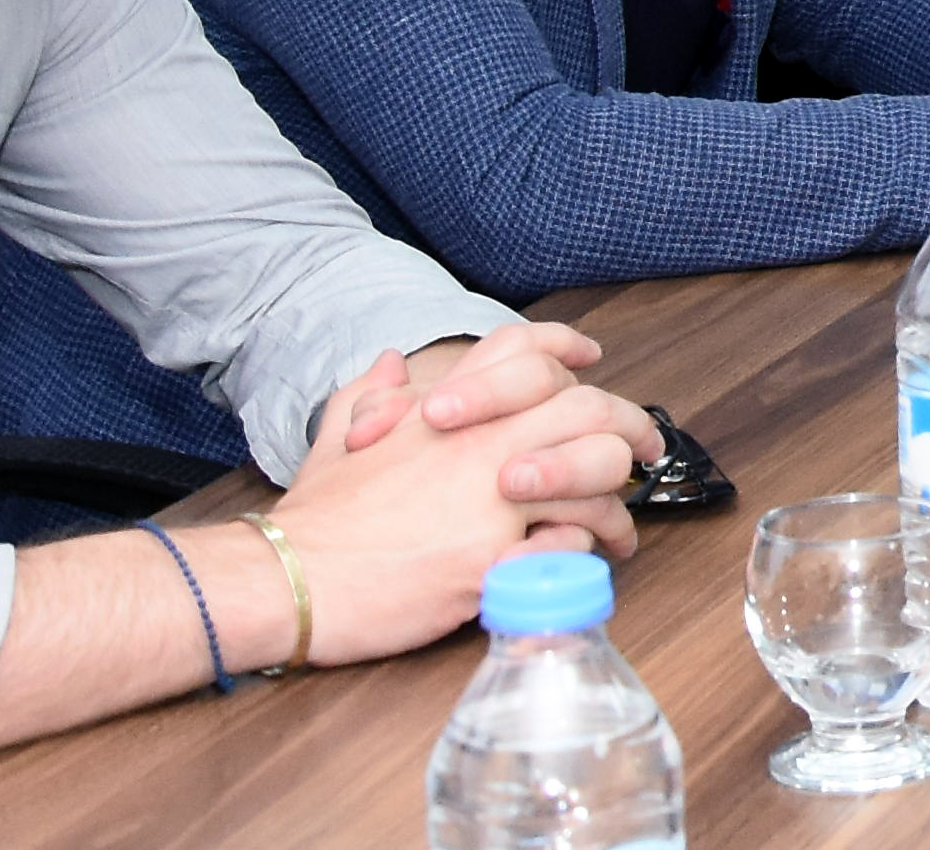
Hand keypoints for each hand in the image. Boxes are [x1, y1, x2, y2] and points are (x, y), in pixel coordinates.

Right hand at [265, 334, 661, 664]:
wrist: (282, 581)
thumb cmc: (312, 522)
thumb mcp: (335, 440)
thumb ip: (369, 397)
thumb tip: (386, 363)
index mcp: (444, 411)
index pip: (522, 352)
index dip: (565, 347)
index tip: (592, 357)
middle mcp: (478, 444)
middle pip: (589, 410)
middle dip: (632, 429)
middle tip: (647, 453)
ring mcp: (490, 500)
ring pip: (596, 480)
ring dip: (620, 508)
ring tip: (620, 534)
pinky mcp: (493, 560)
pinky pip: (571, 545)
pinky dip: (585, 552)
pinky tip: (581, 565)